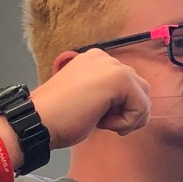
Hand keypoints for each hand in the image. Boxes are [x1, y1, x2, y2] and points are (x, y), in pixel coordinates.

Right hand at [30, 49, 151, 149]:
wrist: (38, 120)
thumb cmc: (57, 117)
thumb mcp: (86, 98)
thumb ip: (107, 94)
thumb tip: (133, 105)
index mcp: (95, 60)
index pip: (127, 84)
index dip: (119, 108)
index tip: (97, 116)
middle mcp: (105, 58)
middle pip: (140, 88)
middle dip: (128, 113)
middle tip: (103, 123)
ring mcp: (113, 66)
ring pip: (143, 98)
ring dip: (127, 118)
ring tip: (102, 122)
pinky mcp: (119, 79)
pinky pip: (141, 107)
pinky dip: (126, 123)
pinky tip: (103, 122)